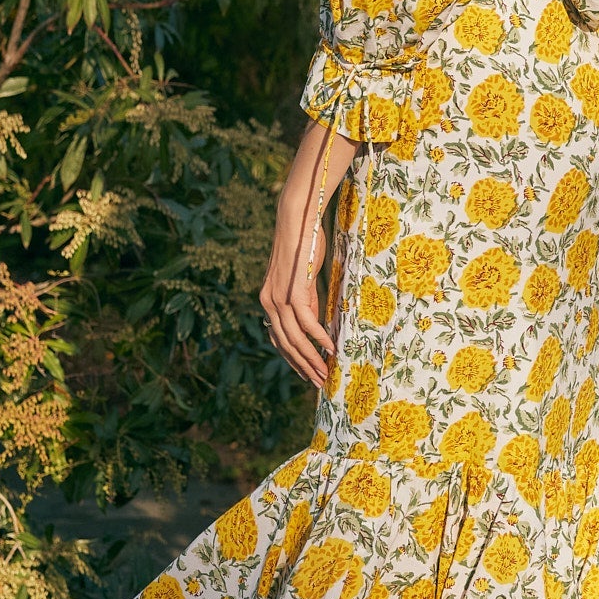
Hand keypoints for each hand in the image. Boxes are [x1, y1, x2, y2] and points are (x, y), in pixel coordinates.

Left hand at [260, 121, 358, 388]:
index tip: (309, 373)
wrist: (297, 215)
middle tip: (320, 383)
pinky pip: (305, 320)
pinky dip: (318, 336)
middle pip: (284, 344)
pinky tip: (330, 347)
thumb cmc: (305, 242)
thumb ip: (307, 300)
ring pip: (292, 337)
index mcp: (268, 299)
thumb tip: (319, 323)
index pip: (278, 339)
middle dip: (303, 366)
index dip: (293, 359)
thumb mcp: (305, 277)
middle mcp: (268, 301)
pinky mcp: (292, 287)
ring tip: (326, 372)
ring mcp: (278, 295)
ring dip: (311, 357)